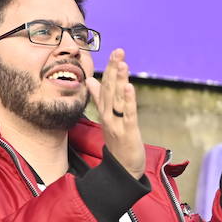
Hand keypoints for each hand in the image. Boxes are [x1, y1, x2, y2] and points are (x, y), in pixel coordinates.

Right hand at [85, 49, 144, 178]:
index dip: (110, 69)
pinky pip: (127, 114)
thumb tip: (91, 80)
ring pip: (117, 99)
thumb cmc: (117, 142)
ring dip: (119, 81)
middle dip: (114, 70)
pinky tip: (129, 87)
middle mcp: (108, 115)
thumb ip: (99, 98)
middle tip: (118, 52)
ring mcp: (117, 123)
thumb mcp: (107, 118)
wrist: (122, 169)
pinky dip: (128, 101)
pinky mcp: (127, 132)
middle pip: (109, 89)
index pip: (105, 86)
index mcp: (105, 110)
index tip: (114, 53)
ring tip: (123, 64)